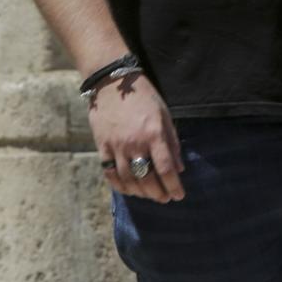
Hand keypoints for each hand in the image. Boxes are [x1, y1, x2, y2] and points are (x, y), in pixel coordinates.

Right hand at [91, 72, 184, 202]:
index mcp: (154, 134)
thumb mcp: (164, 114)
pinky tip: (128, 189)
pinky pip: (110, 173)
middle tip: (165, 198)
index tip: (179, 196)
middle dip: (158, 193)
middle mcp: (135, 143)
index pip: (166, 168)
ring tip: (148, 195)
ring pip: (128, 180)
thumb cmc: (143, 96)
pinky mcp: (102, 146)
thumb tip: (179, 168)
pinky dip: (119, 185)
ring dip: (140, 193)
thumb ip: (172, 141)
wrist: (110, 82)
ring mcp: (116, 146)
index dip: (174, 186)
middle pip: (147, 179)